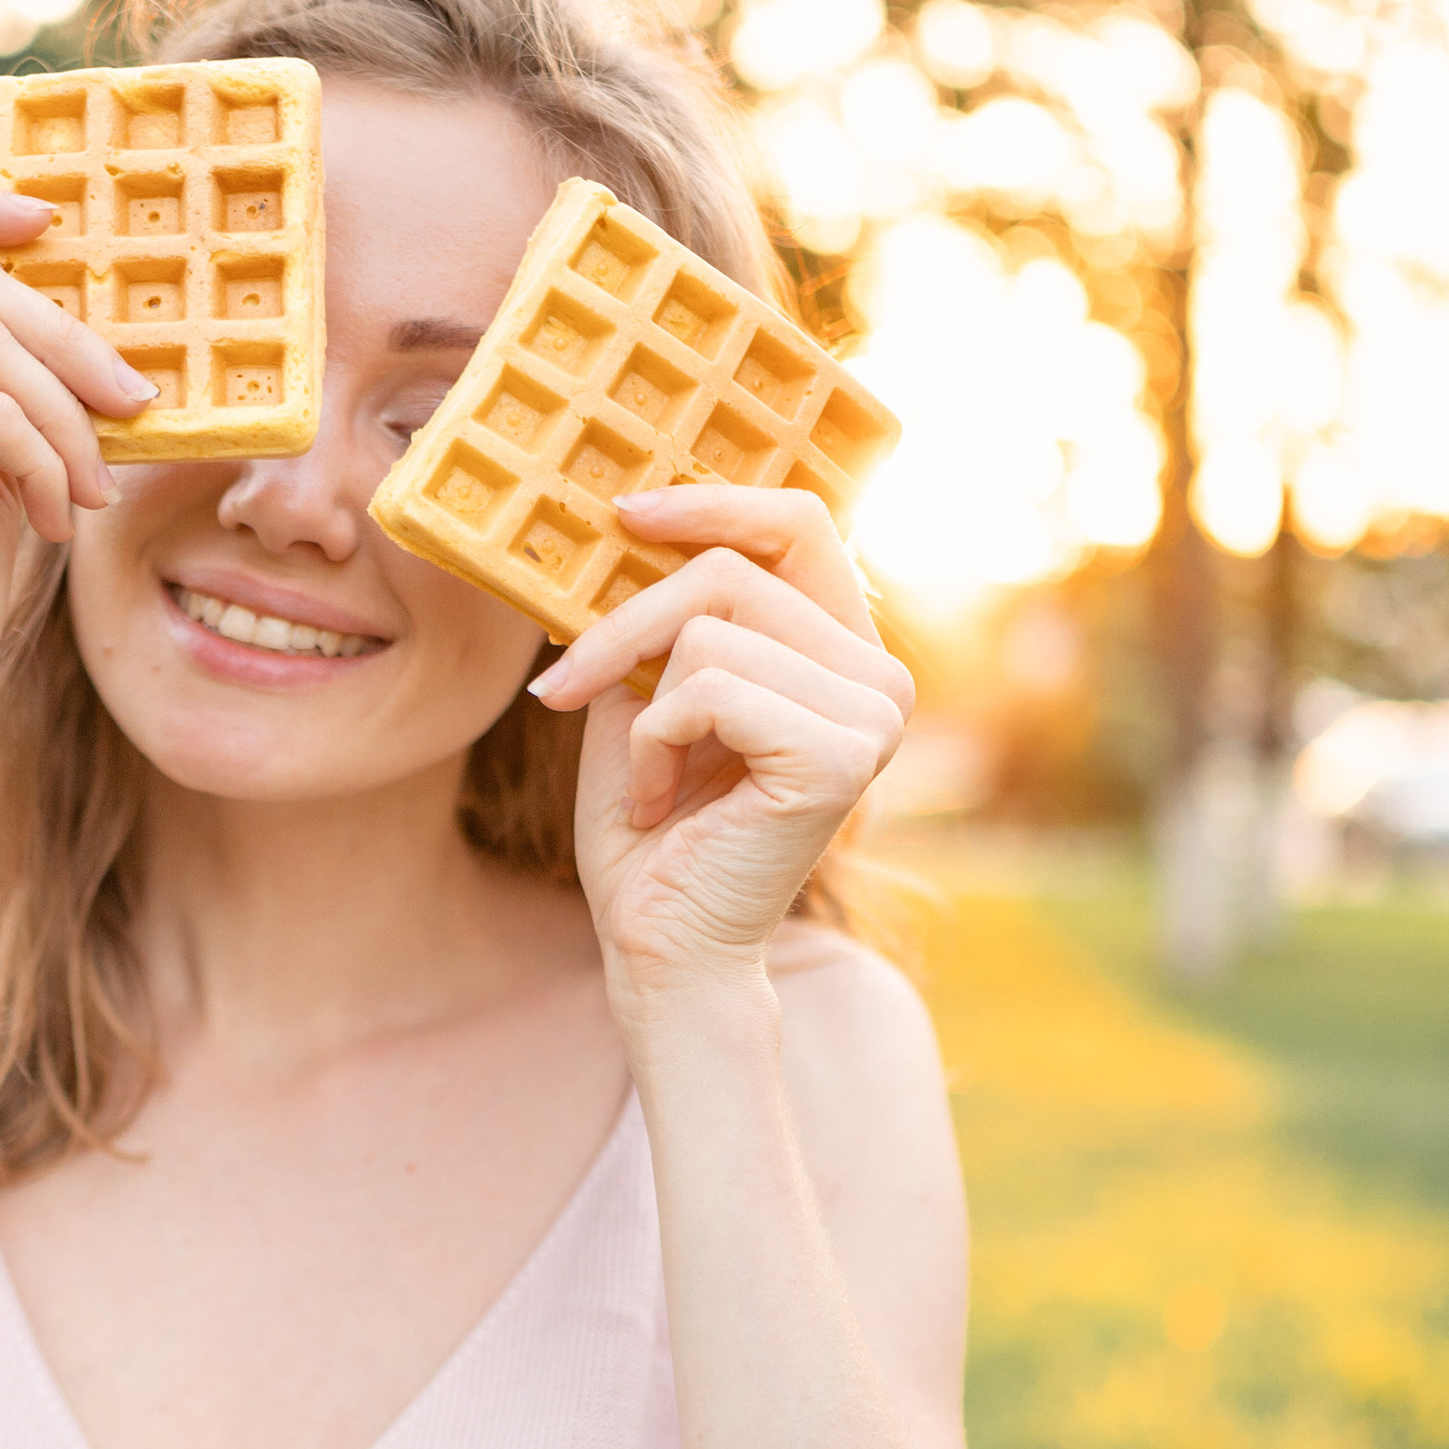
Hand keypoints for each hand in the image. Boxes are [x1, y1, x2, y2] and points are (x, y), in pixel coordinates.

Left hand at [530, 486, 912, 1013]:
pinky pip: (707, 689)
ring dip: (643, 705)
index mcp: (844, 651)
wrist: (661, 946)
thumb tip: (626, 519)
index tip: (624, 516)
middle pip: (731, 571)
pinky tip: (665, 802)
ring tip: (652, 780)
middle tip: (569, 691)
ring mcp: (872, 716)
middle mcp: (879, 676)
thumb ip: (661, 615)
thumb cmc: (651, 832)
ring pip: (709, 630)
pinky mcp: (839, 756)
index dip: (713, 503)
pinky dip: (657, 741)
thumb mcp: (644, 694)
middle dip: (625, 628)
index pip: (799, 523)